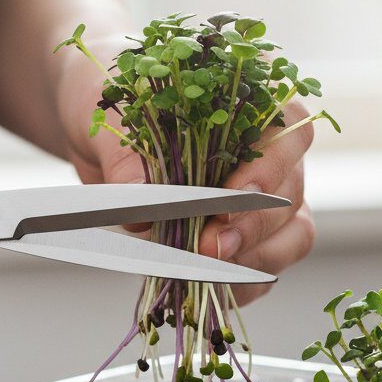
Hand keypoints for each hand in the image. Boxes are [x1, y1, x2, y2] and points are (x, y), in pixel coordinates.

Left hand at [60, 49, 313, 303]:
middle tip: (209, 249)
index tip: (226, 203)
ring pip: (289, 234)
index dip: (267, 170)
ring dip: (253, 261)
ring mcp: (261, 191)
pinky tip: (207, 289)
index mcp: (253, 95)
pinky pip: (261, 263)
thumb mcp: (109, 107)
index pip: (288, 132)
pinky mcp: (240, 229)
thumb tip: (138, 200)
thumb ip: (125, 151)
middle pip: (291, 193)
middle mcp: (269, 145)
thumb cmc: (110, 92)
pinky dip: (239, 282)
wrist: (90, 118)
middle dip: (252, 228)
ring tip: (206, 273)